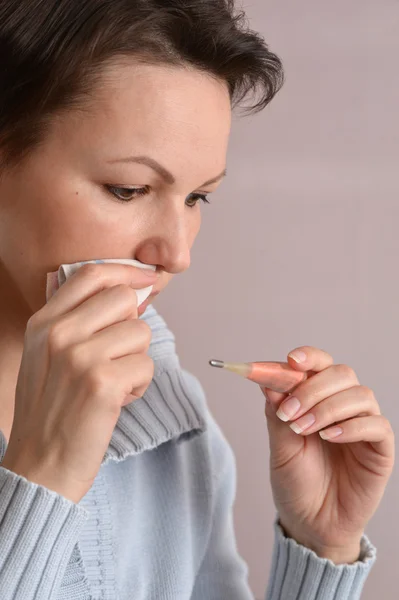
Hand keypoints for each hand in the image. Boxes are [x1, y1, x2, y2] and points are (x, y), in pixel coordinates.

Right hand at [2, 263, 157, 503]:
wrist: (40, 466)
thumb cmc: (51, 410)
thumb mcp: (47, 355)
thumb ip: (79, 321)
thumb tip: (131, 293)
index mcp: (44, 323)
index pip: (92, 274)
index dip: (125, 271)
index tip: (146, 279)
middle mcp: (59, 334)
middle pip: (123, 298)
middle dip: (132, 325)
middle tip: (118, 355)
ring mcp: (80, 357)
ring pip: (140, 332)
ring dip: (136, 361)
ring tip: (112, 384)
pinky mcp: (103, 384)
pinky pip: (146, 366)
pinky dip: (139, 386)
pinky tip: (116, 402)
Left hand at [260, 346, 394, 563]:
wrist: (309, 523)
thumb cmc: (294, 482)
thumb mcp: (279, 446)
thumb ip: (278, 412)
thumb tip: (269, 379)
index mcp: (318, 398)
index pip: (320, 364)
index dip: (309, 357)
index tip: (290, 360)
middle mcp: (343, 406)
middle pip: (341, 373)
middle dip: (313, 387)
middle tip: (289, 411)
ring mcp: (363, 426)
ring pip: (360, 395)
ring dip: (328, 407)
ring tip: (304, 428)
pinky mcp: (380, 449)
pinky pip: (377, 425)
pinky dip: (352, 426)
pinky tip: (330, 437)